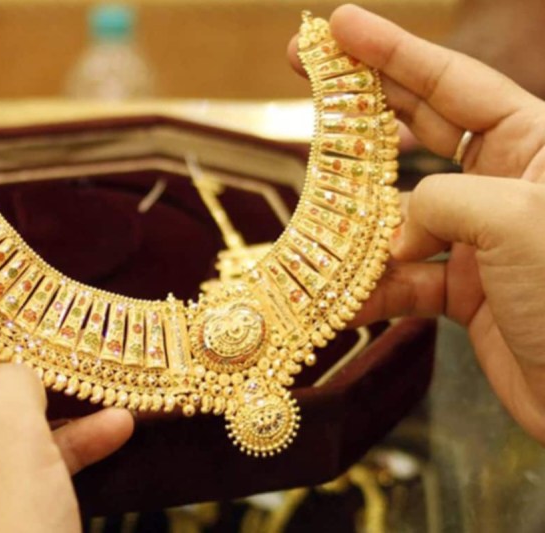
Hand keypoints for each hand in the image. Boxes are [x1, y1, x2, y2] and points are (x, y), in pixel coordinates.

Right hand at [290, 5, 544, 443]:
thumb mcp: (515, 222)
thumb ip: (440, 201)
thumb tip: (395, 231)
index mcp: (537, 146)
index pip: (453, 83)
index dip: (392, 51)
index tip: (339, 26)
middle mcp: (507, 184)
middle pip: (420, 129)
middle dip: (361, 106)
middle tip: (306, 73)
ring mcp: (483, 238)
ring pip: (400, 214)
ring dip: (355, 224)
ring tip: (311, 223)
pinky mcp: (468, 290)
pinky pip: (405, 280)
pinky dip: (372, 290)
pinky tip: (340, 299)